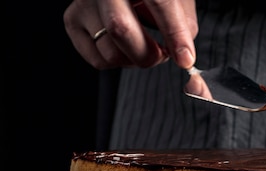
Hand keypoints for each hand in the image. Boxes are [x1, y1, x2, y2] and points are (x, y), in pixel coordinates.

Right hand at [63, 0, 197, 69]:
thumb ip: (184, 24)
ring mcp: (84, 2)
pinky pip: (97, 59)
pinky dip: (118, 62)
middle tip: (160, 55)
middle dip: (148, 54)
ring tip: (143, 46)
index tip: (185, 59)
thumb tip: (183, 56)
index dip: (174, 34)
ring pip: (109, 52)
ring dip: (134, 61)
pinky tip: (125, 46)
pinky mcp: (73, 19)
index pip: (159, 3)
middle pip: (121, 29)